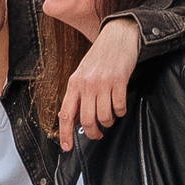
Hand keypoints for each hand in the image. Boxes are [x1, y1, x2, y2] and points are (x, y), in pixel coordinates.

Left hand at [57, 16, 139, 150]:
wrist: (117, 36)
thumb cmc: (100, 56)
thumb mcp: (82, 73)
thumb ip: (78, 94)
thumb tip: (74, 119)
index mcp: (74, 83)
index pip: (66, 114)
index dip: (65, 133)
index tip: (67, 148)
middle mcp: (86, 84)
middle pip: (87, 120)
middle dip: (93, 132)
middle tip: (98, 134)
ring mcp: (102, 82)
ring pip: (104, 116)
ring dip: (109, 121)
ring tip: (110, 116)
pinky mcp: (119, 80)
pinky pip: (119, 107)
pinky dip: (120, 111)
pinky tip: (119, 106)